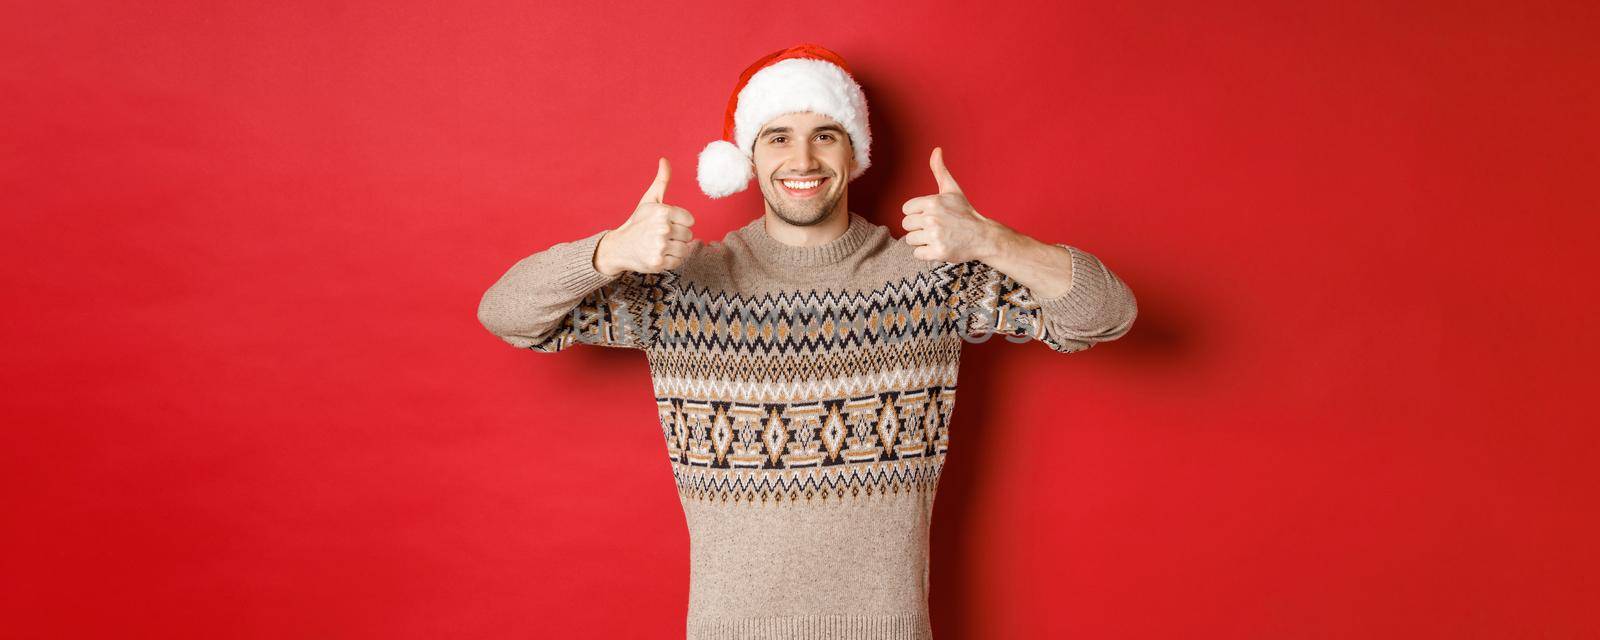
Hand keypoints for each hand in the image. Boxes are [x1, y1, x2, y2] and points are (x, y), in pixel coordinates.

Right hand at [595, 157, 700, 275]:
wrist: (619, 247)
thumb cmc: (638, 222)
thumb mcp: (649, 200)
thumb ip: (661, 181)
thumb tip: (664, 160)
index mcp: (663, 211)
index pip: (690, 220)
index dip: (681, 223)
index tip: (667, 224)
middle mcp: (662, 227)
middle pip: (688, 235)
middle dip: (677, 237)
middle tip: (661, 236)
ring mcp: (660, 246)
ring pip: (685, 249)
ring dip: (675, 249)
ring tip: (660, 245)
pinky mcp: (658, 262)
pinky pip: (678, 261)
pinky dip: (670, 260)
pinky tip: (658, 255)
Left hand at [900, 147, 1006, 262]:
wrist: (982, 236)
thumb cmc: (964, 212)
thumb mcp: (952, 190)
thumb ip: (939, 170)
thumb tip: (936, 150)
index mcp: (932, 202)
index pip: (906, 210)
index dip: (916, 213)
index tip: (930, 215)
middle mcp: (932, 218)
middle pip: (907, 225)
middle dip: (918, 227)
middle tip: (935, 227)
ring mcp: (935, 236)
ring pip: (910, 240)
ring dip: (922, 240)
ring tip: (937, 236)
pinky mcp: (937, 252)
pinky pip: (917, 253)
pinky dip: (926, 253)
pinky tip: (938, 246)